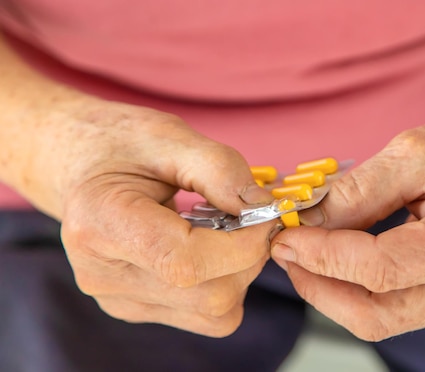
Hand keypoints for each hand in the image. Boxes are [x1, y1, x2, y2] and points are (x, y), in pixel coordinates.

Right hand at [32, 98, 273, 336]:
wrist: (81, 166)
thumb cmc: (121, 145)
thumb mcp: (170, 136)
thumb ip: (220, 169)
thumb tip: (263, 207)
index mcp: (101, 223)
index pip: (185, 262)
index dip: (242, 244)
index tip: (264, 214)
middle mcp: (103, 275)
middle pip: (207, 295)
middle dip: (247, 256)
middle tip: (250, 218)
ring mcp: (119, 300)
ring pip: (213, 312)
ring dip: (240, 272)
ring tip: (226, 231)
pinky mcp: (136, 309)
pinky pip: (204, 315)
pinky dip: (225, 284)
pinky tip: (211, 250)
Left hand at [271, 108, 424, 340]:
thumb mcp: (411, 153)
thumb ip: (356, 192)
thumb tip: (303, 223)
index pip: (380, 269)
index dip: (323, 256)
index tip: (284, 236)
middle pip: (374, 314)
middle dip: (318, 286)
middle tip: (286, 250)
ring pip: (376, 320)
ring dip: (330, 290)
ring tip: (306, 252)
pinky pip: (389, 311)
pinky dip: (353, 289)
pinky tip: (337, 259)